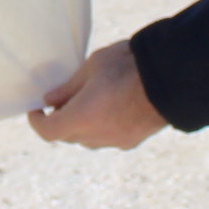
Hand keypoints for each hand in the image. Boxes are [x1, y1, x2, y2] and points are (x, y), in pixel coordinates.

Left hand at [28, 39, 163, 149]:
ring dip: (82, 125)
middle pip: (67, 136)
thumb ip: (68, 88)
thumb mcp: (92, 67)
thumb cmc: (128, 66)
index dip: (37, 122)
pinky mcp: (132, 141)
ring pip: (88, 139)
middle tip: (63, 100)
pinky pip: (108, 138)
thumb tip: (51, 101)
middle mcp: (96, 136)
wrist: (171, 78)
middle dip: (61, 121)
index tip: (37, 110)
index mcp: (81, 118)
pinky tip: (111, 108)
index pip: (48, 131)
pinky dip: (102, 127)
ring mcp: (115, 141)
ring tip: (90, 102)